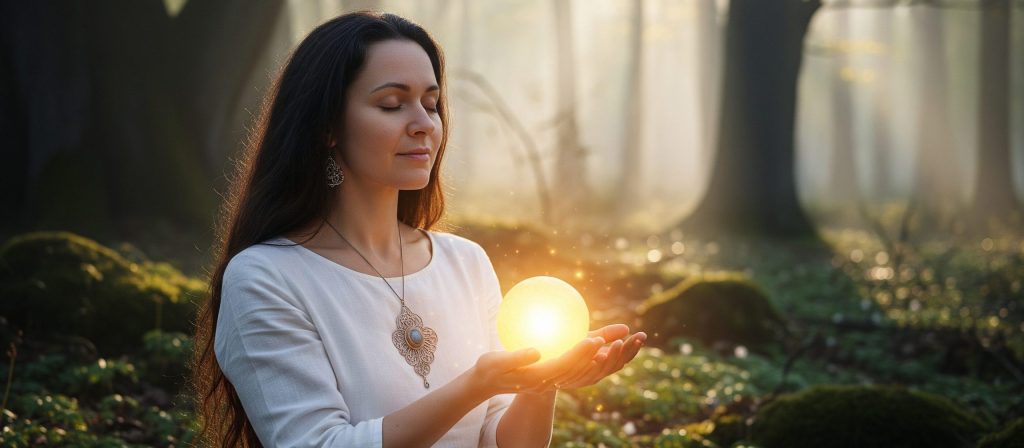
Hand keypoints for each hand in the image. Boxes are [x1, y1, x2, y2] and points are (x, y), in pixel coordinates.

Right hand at [470, 336, 605, 396]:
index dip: (580, 353)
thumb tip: (536, 352)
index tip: (593, 340)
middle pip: (574, 368)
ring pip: (574, 370)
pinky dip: (580, 355)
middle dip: (591, 354)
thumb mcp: (496, 362)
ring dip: (590, 357)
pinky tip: (587, 338)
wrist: (486, 382)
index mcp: (536, 378)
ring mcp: (548, 380)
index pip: (563, 365)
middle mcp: (546, 381)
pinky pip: (568, 365)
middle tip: (605, 338)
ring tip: (604, 340)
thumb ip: (516, 358)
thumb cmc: (489, 368)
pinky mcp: (547, 375)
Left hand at [545, 324, 645, 390]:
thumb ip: (604, 335)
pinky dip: (584, 355)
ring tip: (616, 342)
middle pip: (611, 368)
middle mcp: (588, 377)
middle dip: (624, 354)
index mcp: (597, 369)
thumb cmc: (561, 353)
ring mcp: (572, 379)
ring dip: (607, 356)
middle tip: (634, 338)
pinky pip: (572, 365)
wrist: (529, 370)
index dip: (632, 350)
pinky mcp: (554, 375)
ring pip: (594, 371)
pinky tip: (592, 342)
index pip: (619, 361)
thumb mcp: (583, 340)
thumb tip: (626, 328)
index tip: (643, 335)